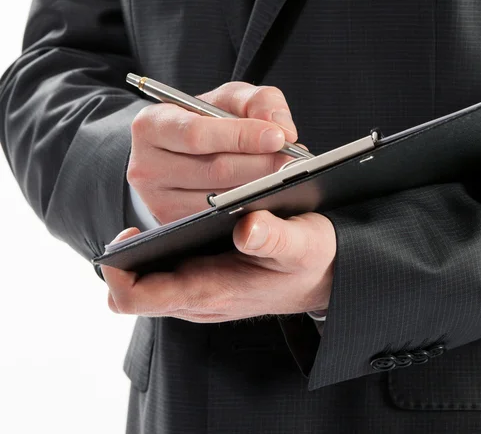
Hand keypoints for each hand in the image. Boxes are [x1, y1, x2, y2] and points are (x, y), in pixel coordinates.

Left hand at [101, 211, 335, 321]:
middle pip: (135, 288)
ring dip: (145, 254)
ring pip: (149, 279)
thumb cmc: (312, 260)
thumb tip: (246, 229)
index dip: (117, 271)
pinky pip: (167, 273)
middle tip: (140, 223)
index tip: (126, 236)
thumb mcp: (303, 243)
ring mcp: (200, 292)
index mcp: (212, 291)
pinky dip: (165, 252)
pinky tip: (185, 223)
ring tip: (157, 219)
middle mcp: (198, 298)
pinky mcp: (206, 281)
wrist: (326, 277)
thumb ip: (276, 239)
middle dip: (128, 257)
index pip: (138, 298)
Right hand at [127, 82, 299, 223]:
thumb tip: (282, 129)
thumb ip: (260, 101)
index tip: (278, 138)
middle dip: (260, 165)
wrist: (181, 151)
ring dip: (258, 189)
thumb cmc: (207, 120)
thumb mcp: (230, 99)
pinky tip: (268, 196)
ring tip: (286, 177)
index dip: (241, 136)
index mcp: (152, 125)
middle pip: (213, 170)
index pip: (197, 134)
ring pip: (217, 199)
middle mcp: (146, 165)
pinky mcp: (171, 222)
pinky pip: (216, 219)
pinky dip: (246, 207)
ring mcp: (157, 200)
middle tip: (293, 161)